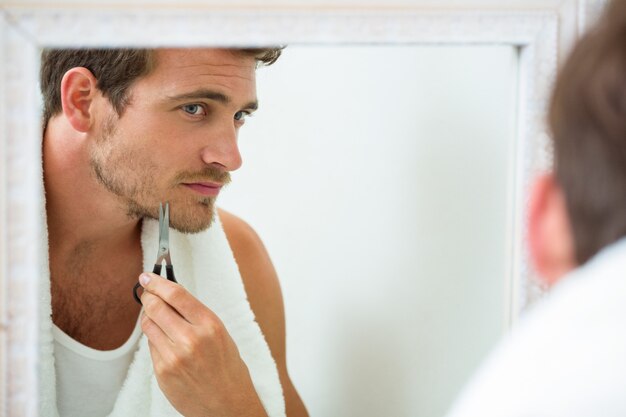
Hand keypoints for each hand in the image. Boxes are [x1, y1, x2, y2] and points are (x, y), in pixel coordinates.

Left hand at [138, 272, 267, 416]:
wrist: (228, 405)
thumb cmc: (227, 369)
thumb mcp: (220, 334)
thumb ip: (196, 316)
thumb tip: (171, 296)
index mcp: (210, 325)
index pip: (176, 294)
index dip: (157, 282)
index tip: (148, 277)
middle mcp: (191, 339)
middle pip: (156, 306)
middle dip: (148, 296)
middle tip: (146, 292)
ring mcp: (174, 357)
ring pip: (148, 325)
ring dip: (149, 317)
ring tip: (157, 317)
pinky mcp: (162, 372)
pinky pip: (151, 346)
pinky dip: (155, 340)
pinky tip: (166, 343)